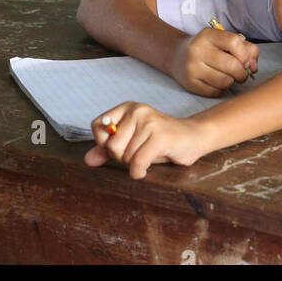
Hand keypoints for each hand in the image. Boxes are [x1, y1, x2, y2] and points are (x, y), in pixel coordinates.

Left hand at [86, 103, 207, 178]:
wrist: (193, 137)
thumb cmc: (160, 141)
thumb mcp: (132, 143)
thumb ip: (108, 149)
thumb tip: (88, 159)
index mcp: (128, 108)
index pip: (97, 125)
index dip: (103, 143)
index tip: (118, 147)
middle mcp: (137, 110)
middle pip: (112, 146)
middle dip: (122, 158)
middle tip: (138, 154)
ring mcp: (149, 122)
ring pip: (126, 156)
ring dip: (134, 165)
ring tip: (148, 157)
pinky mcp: (160, 136)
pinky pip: (137, 163)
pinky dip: (139, 172)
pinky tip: (145, 170)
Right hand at [169, 27, 258, 95]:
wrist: (177, 55)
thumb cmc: (208, 48)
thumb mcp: (222, 39)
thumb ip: (244, 48)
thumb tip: (253, 66)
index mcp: (208, 35)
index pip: (234, 42)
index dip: (245, 54)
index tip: (246, 61)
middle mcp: (198, 50)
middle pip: (231, 65)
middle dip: (243, 73)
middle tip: (242, 74)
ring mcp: (192, 68)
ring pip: (225, 81)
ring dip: (232, 82)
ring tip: (229, 78)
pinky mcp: (190, 84)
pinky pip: (215, 92)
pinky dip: (221, 90)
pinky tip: (218, 83)